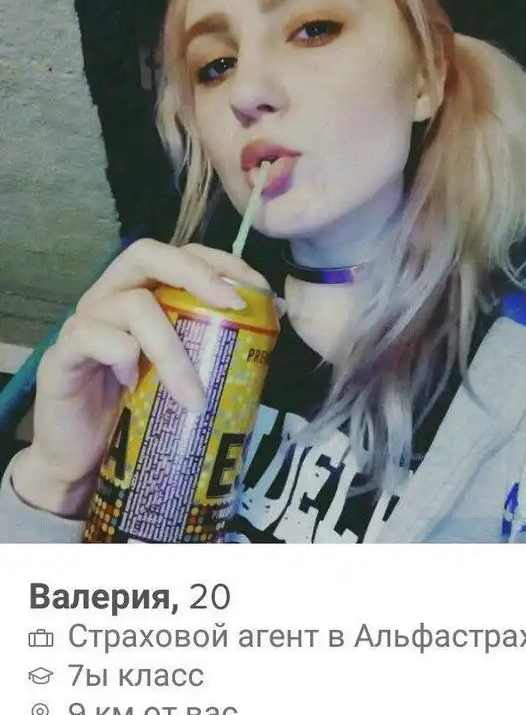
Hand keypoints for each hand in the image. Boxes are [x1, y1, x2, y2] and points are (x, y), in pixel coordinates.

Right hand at [11, 239, 269, 516]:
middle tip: (234, 307)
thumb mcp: (180, 379)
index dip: (219, 262)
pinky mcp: (61, 355)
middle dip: (197, 274)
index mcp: (139, 298)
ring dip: (173, 349)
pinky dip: (123, 356)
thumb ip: (211, 352)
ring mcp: (83, 324)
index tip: (258, 289)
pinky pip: (94, 337)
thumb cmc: (133, 417)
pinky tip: (131, 385)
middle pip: (147, 254)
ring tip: (195, 395)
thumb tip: (274, 326)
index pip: (179, 256)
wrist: (79, 461)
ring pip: (132, 305)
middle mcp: (109, 300)